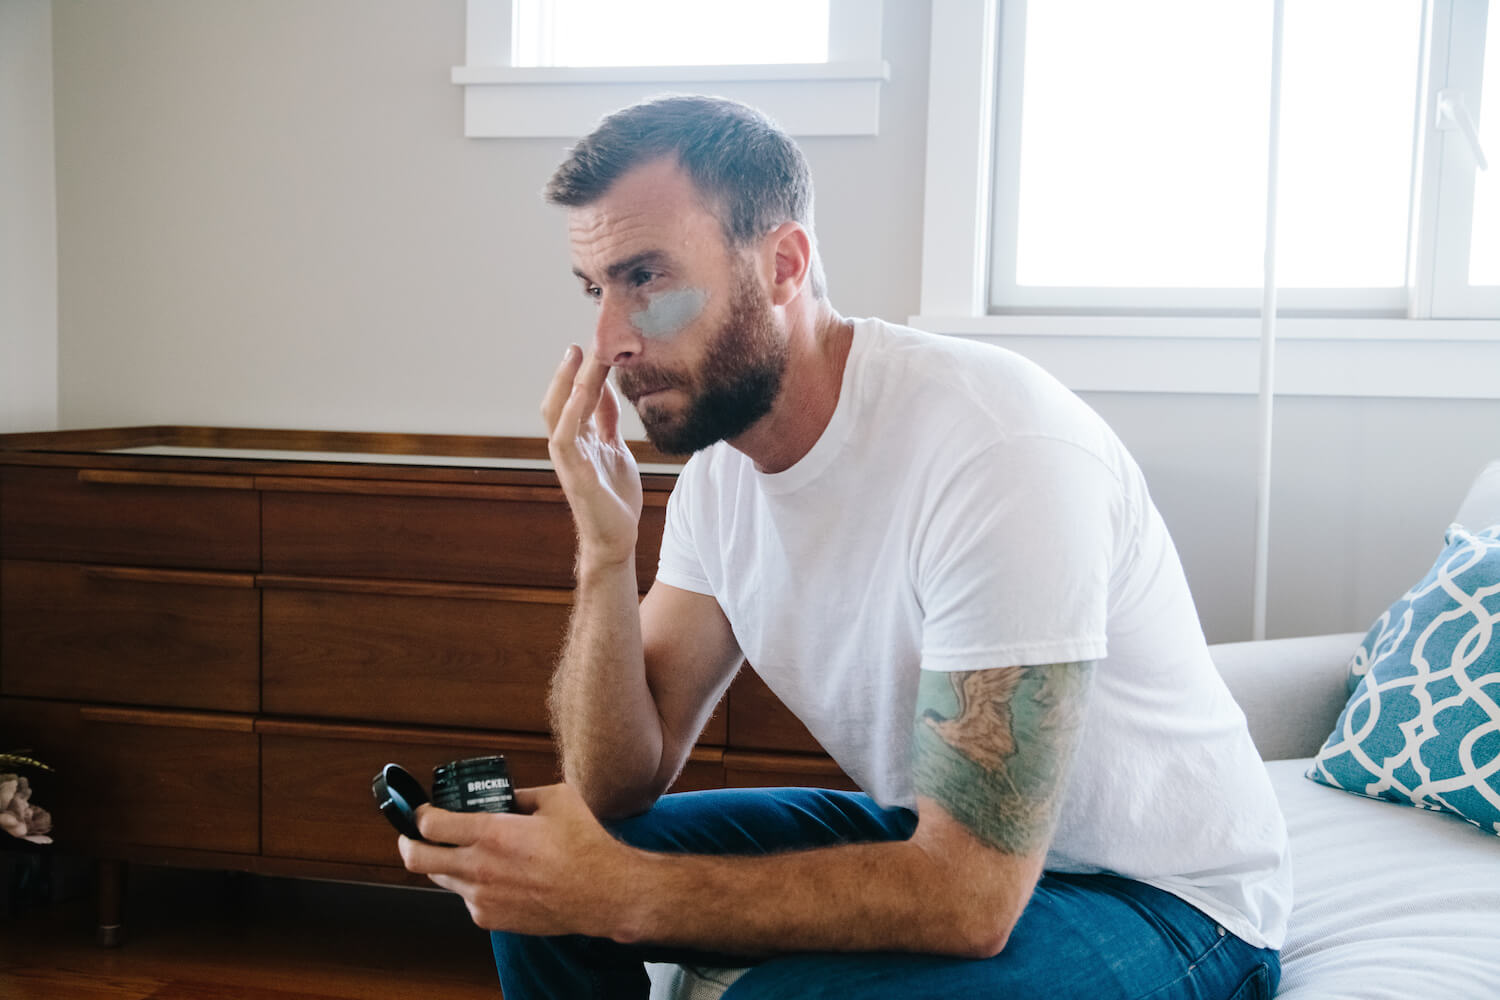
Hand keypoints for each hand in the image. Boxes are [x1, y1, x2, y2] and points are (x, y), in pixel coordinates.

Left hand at [398, 783, 639, 938]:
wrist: (600, 892)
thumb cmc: (583, 845)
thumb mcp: (555, 799)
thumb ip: (521, 794)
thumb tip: (505, 796)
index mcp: (492, 833)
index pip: (430, 825)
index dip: (419, 815)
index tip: (422, 811)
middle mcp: (479, 866)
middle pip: (416, 857)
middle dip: (408, 843)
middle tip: (415, 835)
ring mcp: (481, 896)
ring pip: (438, 879)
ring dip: (441, 864)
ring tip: (460, 853)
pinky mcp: (489, 918)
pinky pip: (465, 898)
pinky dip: (469, 885)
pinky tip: (492, 876)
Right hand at [541, 346, 643, 568]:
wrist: (617, 537)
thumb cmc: (614, 496)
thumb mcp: (615, 447)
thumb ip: (607, 420)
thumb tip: (607, 387)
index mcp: (579, 437)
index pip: (577, 395)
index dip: (585, 369)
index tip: (596, 342)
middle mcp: (569, 444)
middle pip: (560, 398)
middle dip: (568, 370)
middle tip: (582, 343)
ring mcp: (568, 458)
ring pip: (557, 412)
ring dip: (565, 383)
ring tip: (577, 357)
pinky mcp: (574, 473)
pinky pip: (565, 438)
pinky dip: (571, 413)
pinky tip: (581, 392)